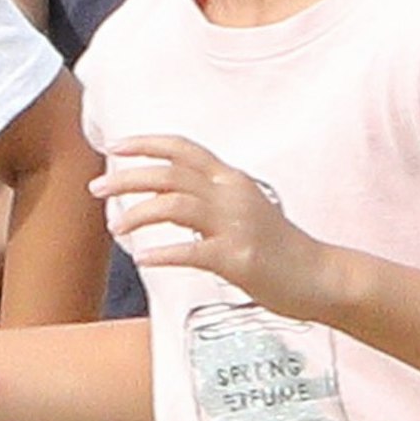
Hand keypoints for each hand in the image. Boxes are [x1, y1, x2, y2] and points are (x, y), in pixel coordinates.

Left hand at [99, 134, 333, 316]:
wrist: (322, 277)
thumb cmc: (283, 250)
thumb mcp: (248, 211)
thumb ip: (213, 201)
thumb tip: (173, 202)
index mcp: (232, 180)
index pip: (183, 148)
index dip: (145, 143)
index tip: (114, 148)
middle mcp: (232, 194)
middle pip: (169, 173)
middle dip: (126, 178)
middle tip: (97, 190)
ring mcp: (235, 225)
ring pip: (173, 205)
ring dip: (137, 214)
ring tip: (117, 229)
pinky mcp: (238, 258)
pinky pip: (190, 251)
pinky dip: (162, 253)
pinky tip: (144, 259)